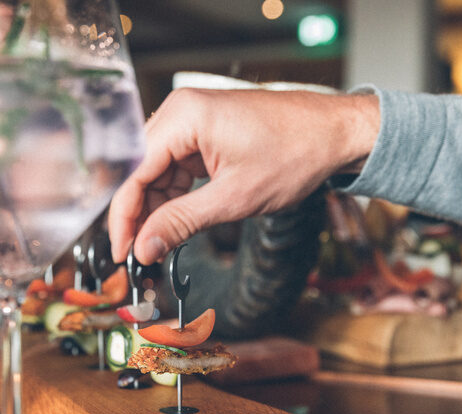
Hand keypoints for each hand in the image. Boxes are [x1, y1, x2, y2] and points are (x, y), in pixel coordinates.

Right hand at [108, 87, 379, 263]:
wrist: (337, 134)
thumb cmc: (296, 154)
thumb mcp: (234, 198)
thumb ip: (181, 223)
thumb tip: (144, 248)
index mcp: (184, 117)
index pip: (133, 172)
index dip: (124, 217)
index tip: (123, 252)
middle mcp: (181, 112)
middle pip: (140, 171)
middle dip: (139, 215)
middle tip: (139, 254)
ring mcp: (192, 120)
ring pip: (156, 172)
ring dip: (157, 208)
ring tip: (160, 243)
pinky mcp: (204, 132)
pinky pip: (175, 167)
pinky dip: (175, 197)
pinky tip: (175, 222)